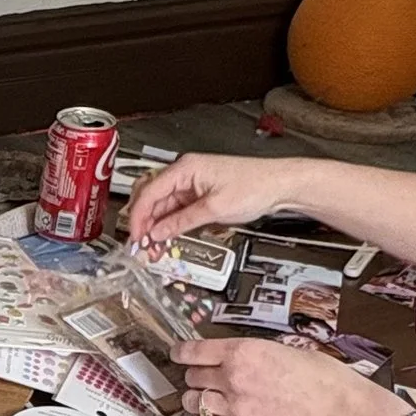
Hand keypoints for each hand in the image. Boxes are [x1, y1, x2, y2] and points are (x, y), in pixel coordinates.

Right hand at [126, 151, 305, 249]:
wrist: (280, 185)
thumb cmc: (255, 186)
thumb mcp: (214, 209)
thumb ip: (182, 222)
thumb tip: (158, 233)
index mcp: (185, 168)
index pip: (149, 192)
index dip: (138, 218)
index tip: (136, 238)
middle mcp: (185, 173)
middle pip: (150, 197)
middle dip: (143, 222)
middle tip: (141, 245)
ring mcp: (192, 183)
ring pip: (162, 205)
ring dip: (156, 226)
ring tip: (154, 247)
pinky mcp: (199, 194)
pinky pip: (176, 209)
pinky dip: (169, 224)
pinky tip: (167, 238)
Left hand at [177, 335, 402, 415]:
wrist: (341, 411)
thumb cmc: (324, 379)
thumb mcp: (287, 350)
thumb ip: (255, 354)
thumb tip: (239, 358)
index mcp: (243, 352)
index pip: (194, 351)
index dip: (182, 353)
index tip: (178, 354)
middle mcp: (233, 378)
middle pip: (193, 377)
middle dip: (196, 377)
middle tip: (203, 379)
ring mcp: (236, 408)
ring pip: (195, 403)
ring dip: (198, 401)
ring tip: (208, 400)